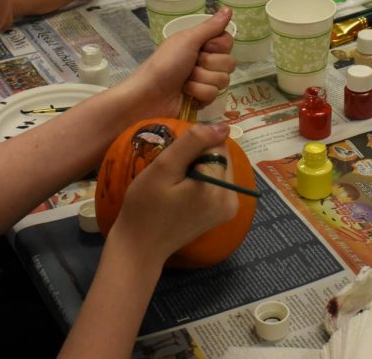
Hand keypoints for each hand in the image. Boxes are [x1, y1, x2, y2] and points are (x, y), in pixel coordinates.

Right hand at [111, 123, 238, 261]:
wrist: (140, 246)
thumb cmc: (145, 207)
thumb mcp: (164, 167)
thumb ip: (194, 142)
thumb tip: (224, 126)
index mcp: (219, 187)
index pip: (216, 144)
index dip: (193, 147)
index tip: (174, 164)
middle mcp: (232, 198)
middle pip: (220, 156)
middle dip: (198, 158)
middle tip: (173, 176)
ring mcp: (229, 208)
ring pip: (219, 167)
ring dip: (199, 168)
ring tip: (176, 185)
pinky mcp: (224, 213)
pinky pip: (217, 182)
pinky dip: (202, 180)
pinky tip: (182, 193)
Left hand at [130, 8, 235, 117]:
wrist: (150, 94)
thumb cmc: (166, 63)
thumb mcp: (187, 40)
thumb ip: (211, 26)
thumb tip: (229, 8)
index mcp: (202, 44)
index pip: (228, 42)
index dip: (218, 46)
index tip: (204, 46)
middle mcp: (206, 61)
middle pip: (229, 62)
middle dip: (208, 64)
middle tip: (191, 64)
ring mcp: (206, 81)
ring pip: (223, 80)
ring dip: (201, 79)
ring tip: (185, 80)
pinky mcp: (204, 98)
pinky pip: (214, 95)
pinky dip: (198, 93)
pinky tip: (186, 92)